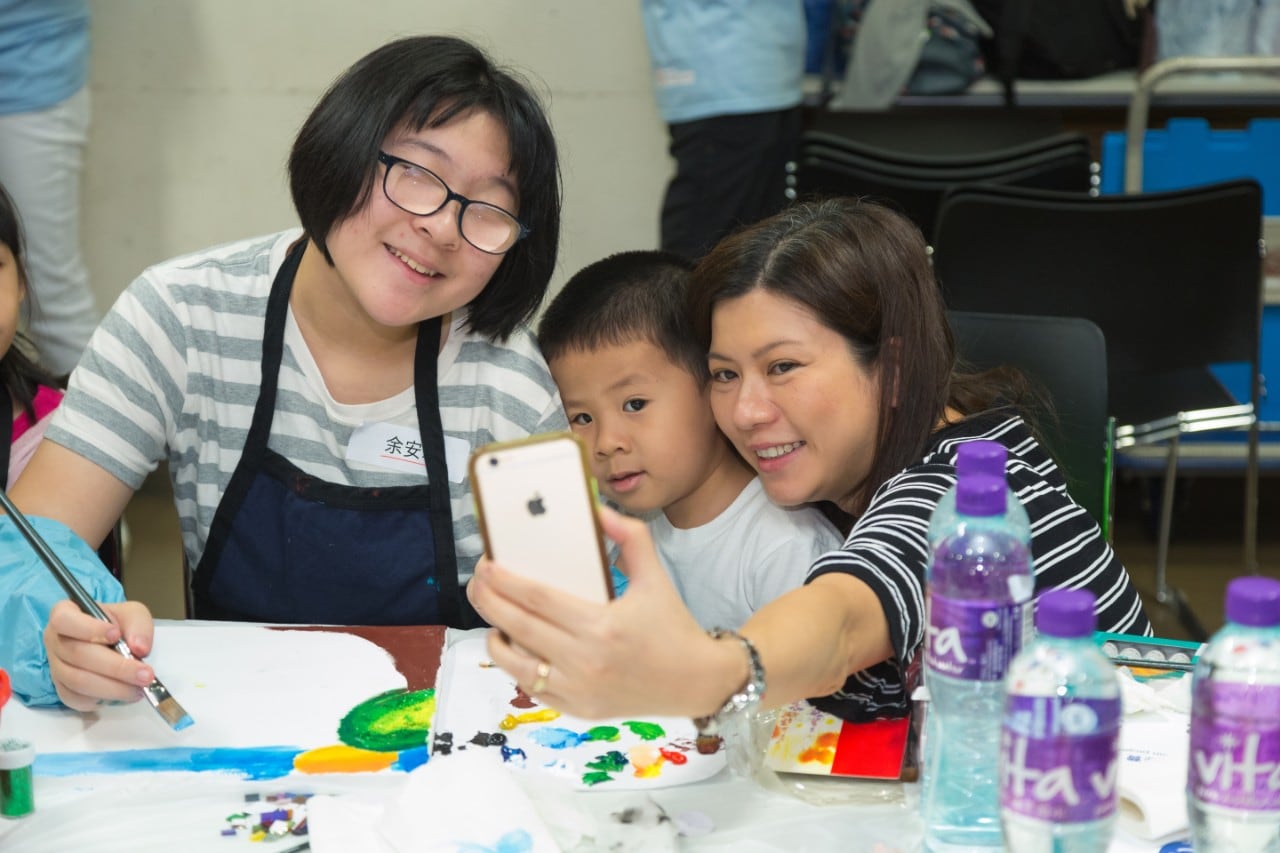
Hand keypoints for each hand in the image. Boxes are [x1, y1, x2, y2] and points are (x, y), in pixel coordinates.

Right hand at [44, 599, 156, 710]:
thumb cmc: (115, 624)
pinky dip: (104, 698)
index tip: (116, 635)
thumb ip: (138, 624)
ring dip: (113, 687)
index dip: (89, 629)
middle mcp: (54, 641)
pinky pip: (78, 699)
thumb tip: (140, 648)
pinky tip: (125, 693)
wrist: (108, 642)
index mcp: (63, 614)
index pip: (64, 620)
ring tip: (140, 688)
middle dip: (116, 667)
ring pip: (78, 681)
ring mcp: (55, 668)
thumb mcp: (131, 613)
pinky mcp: (63, 690)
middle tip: (145, 674)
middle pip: (77, 655)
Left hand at [469, 506, 727, 719]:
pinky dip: (517, 666)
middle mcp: (585, 661)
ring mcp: (578, 690)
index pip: (537, 599)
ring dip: (494, 636)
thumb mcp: (655, 576)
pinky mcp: (577, 710)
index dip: (505, 580)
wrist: (696, 682)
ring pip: (515, 664)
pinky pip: (532, 687)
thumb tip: (596, 510)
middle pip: (518, 626)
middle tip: (477, 581)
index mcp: (602, 626)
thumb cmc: (673, 626)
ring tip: (492, 615)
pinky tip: (514, 646)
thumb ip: (629, 537)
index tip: (486, 563)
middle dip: (487, 600)